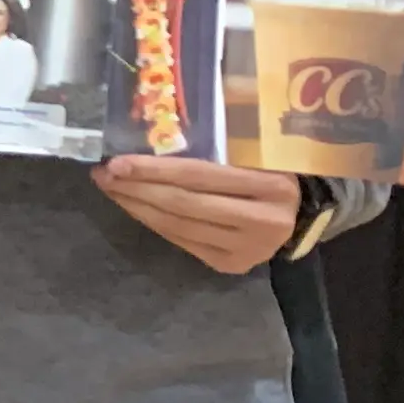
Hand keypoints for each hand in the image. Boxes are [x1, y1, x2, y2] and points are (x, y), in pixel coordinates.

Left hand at [95, 155, 302, 275]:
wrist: (299, 216)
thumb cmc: (269, 172)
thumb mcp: (254, 153)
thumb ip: (216, 148)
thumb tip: (148, 137)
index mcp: (272, 184)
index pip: (199, 176)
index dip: (153, 170)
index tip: (117, 162)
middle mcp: (264, 221)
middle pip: (183, 203)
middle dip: (136, 188)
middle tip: (103, 174)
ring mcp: (248, 249)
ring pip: (177, 225)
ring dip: (136, 206)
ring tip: (111, 188)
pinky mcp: (232, 265)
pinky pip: (181, 240)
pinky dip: (153, 222)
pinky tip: (134, 206)